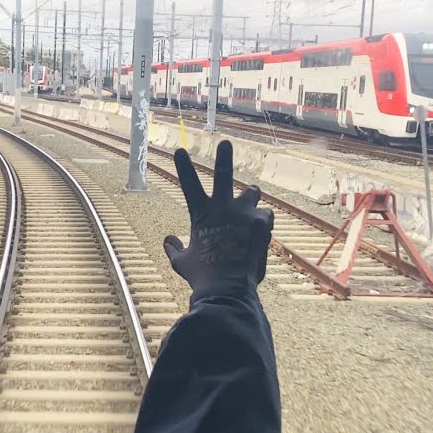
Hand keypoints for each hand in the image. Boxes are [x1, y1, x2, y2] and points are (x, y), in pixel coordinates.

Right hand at [163, 141, 273, 297]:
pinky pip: (265, 215)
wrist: (229, 288)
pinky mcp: (263, 223)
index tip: (179, 150)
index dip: (183, 166)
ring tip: (249, 196)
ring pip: (251, 191)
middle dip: (224, 156)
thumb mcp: (180, 263)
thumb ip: (173, 248)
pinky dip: (262, 221)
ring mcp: (245, 212)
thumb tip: (167, 239)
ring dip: (249, 195)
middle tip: (225, 144)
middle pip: (224, 173)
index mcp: (201, 213)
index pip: (189, 183)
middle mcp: (224, 206)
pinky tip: (260, 231)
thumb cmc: (202, 276)